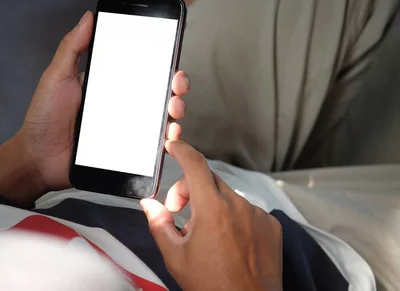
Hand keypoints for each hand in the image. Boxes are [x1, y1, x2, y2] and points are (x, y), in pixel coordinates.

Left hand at [14, 11, 190, 191]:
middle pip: (159, 92)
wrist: (37, 159)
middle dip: (176, 85)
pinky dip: (167, 140)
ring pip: (162, 117)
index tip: (171, 56)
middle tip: (177, 84)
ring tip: (174, 108)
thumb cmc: (44, 117)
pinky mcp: (127, 152)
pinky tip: (169, 136)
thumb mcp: (57, 77)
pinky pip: (152, 146)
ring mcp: (126, 128)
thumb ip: (72, 47)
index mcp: (108, 84)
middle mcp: (121, 105)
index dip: (161, 62)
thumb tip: (89, 16)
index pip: (141, 69)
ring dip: (176, 110)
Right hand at [140, 140, 281, 290]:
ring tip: (205, 235)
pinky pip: (247, 211)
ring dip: (212, 206)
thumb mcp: (175, 256)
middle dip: (189, 190)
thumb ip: (159, 224)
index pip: (196, 165)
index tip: (173, 145)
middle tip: (178, 212)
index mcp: (213, 210)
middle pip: (208, 181)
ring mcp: (258, 215)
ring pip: (227, 197)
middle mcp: (239, 206)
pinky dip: (233, 218)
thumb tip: (149, 204)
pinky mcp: (271, 227)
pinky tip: (228, 241)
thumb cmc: (212, 285)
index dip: (182, 150)